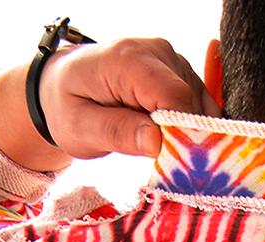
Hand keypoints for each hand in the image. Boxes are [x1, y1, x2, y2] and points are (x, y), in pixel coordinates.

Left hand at [38, 37, 217, 156]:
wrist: (64, 84)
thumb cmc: (69, 105)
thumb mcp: (80, 127)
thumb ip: (117, 132)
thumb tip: (157, 143)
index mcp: (128, 60)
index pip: (174, 98)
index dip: (181, 135)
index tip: (174, 164)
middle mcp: (155, 52)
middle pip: (191, 102)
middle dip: (185, 139)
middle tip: (164, 164)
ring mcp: (170, 60)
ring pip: (199, 106)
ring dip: (188, 135)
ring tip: (160, 149)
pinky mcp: (179, 72)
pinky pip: (199, 105)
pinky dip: (191, 127)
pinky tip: (170, 138)